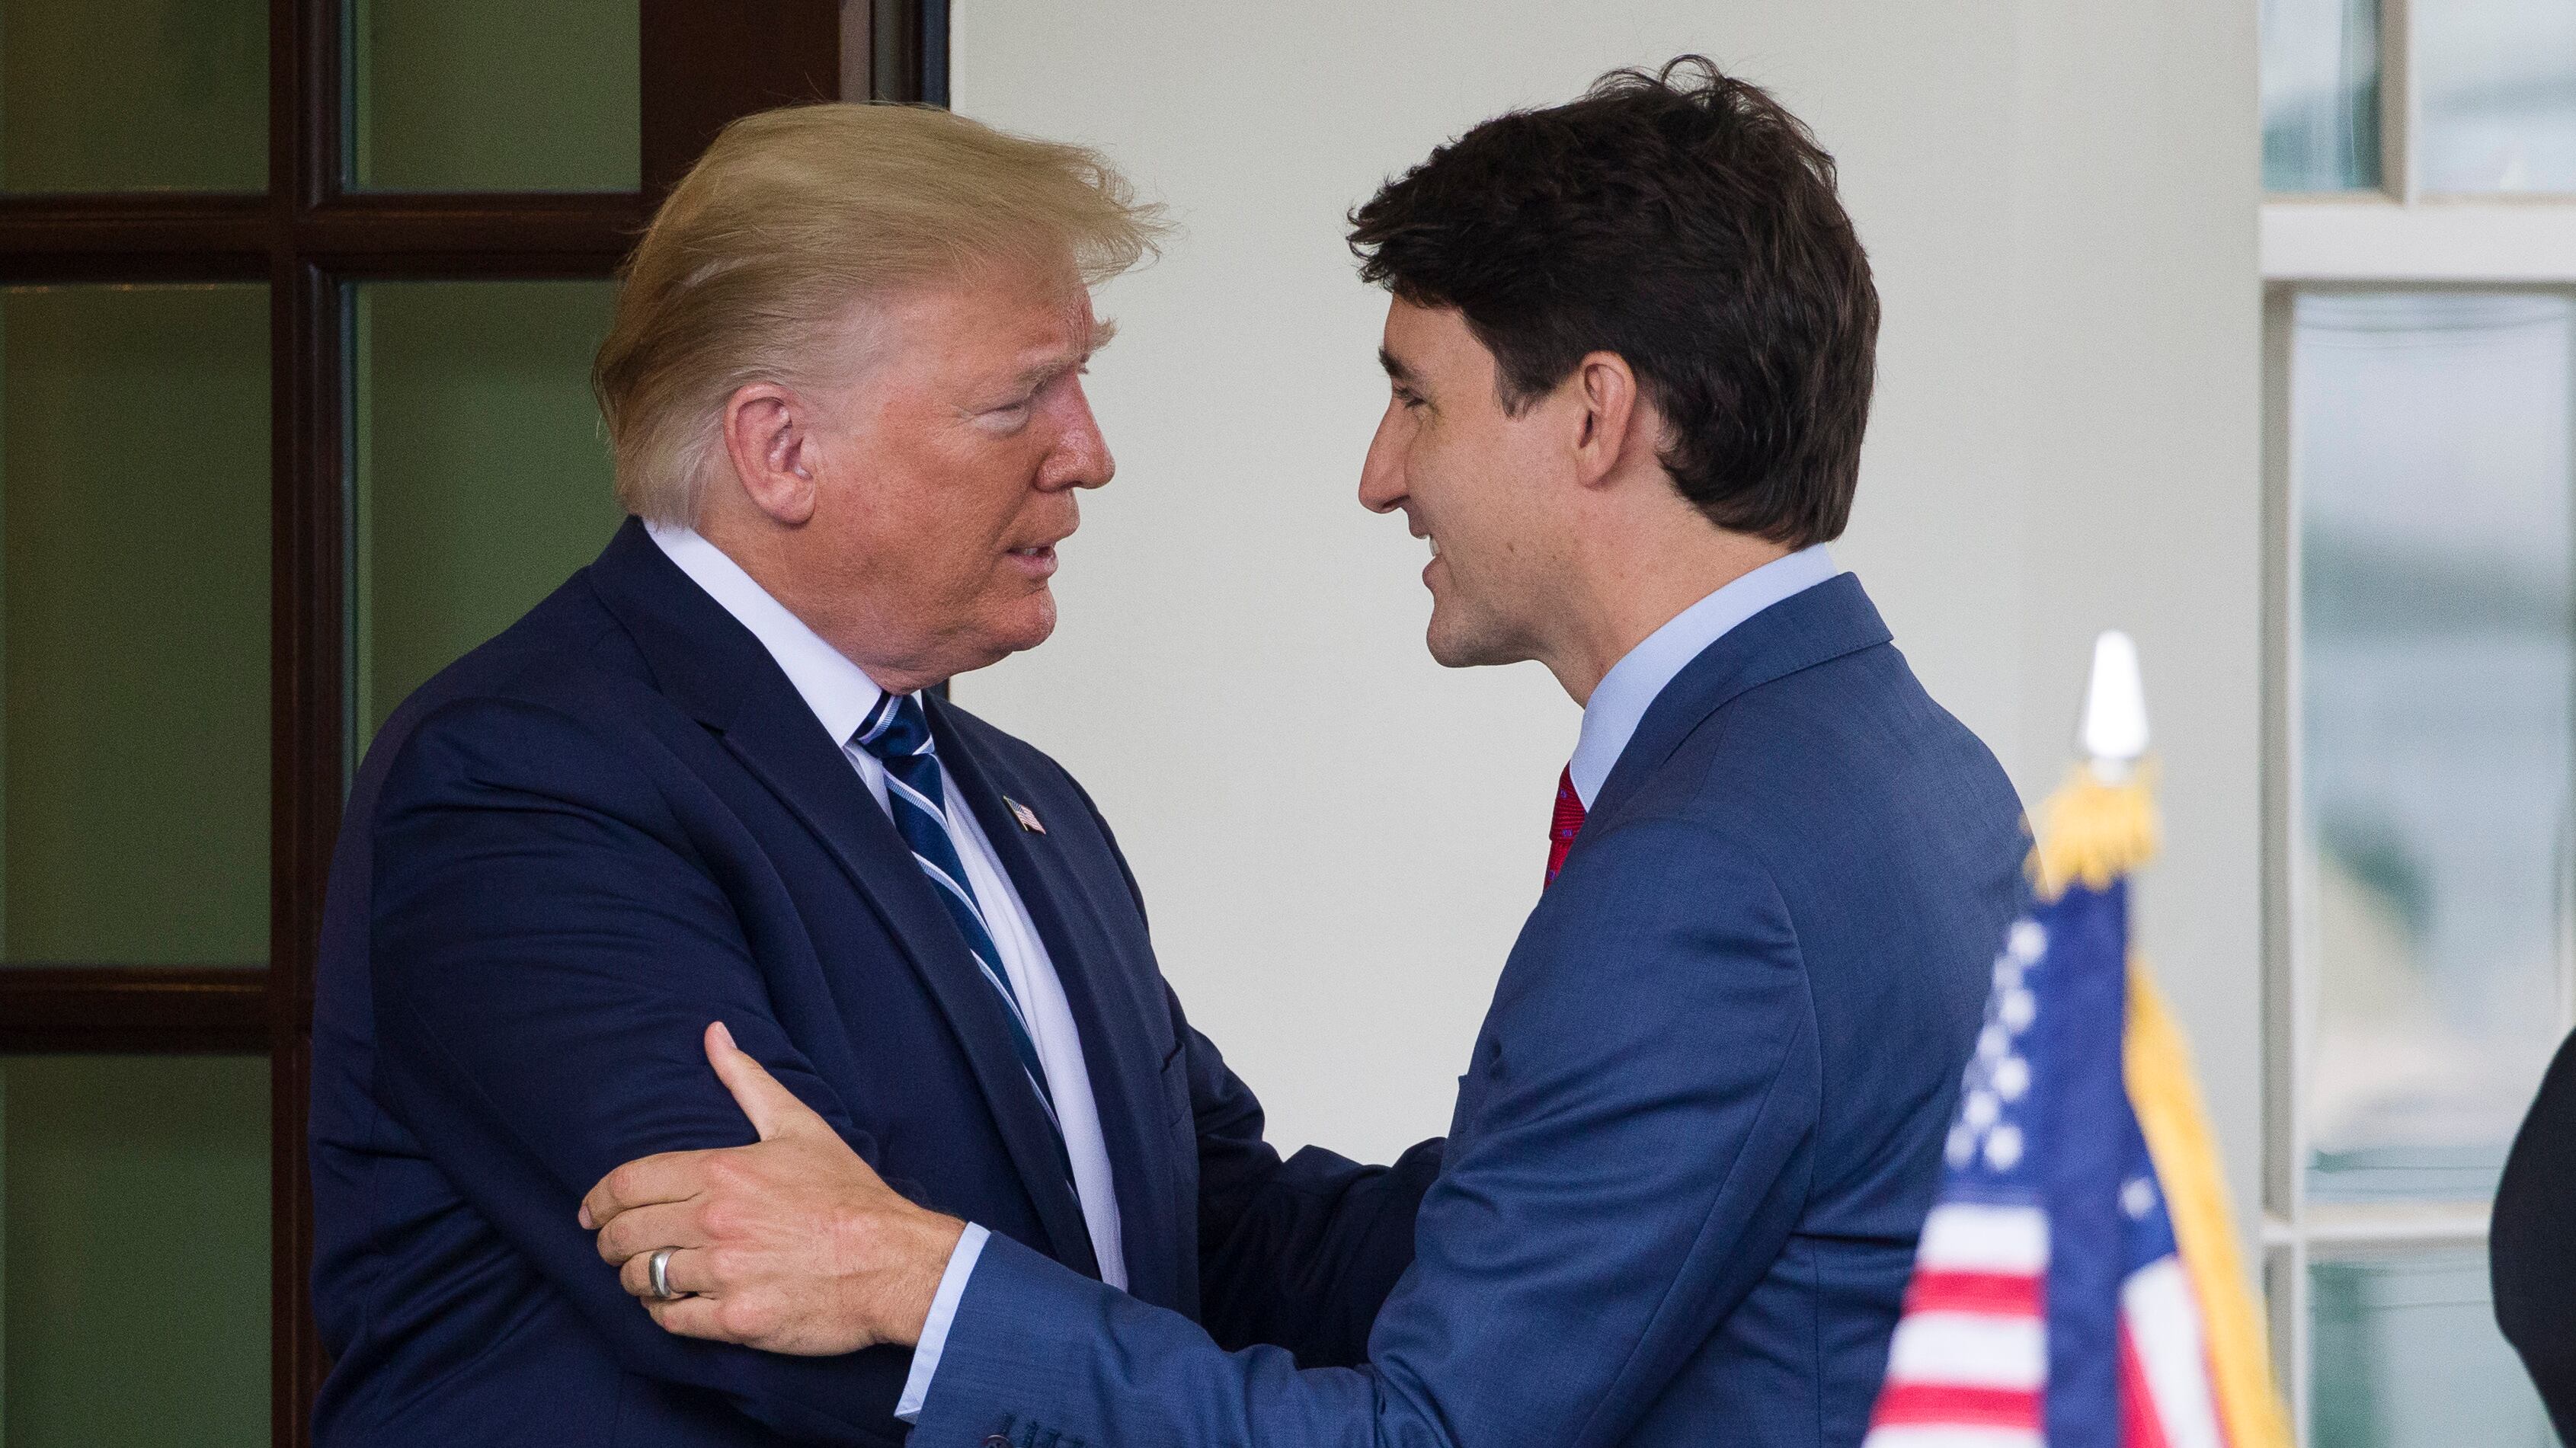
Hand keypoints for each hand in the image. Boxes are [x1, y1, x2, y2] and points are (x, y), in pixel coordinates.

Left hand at [580, 1022, 964, 1353]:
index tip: (592, 1212)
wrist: (892, 1261)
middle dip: (607, 1241)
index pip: (626, 1184)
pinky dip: (662, 1314)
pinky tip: (672, 1304)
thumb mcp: (798, 1126)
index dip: (598, 1200)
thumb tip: (713, 1033)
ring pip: (642, 1279)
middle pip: (624, 1235)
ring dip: (634, 1278)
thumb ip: (747, 1080)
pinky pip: (669, 1321)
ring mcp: (722, 1274)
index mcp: (721, 1171)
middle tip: (612, 1246)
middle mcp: (713, 1222)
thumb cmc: (847, 1194)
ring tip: (645, 1276)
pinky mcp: (735, 1319)